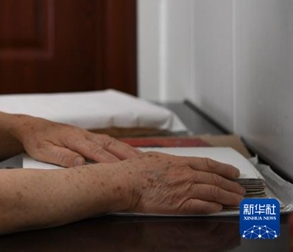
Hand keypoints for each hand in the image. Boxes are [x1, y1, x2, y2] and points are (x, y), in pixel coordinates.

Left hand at [14, 116, 140, 166]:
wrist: (32, 128)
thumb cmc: (36, 141)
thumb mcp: (43, 151)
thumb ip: (60, 156)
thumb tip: (79, 163)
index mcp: (73, 138)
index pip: (96, 152)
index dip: (111, 162)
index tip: (125, 172)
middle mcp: (83, 134)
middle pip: (109, 145)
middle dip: (127, 155)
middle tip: (145, 166)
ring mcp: (87, 134)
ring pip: (111, 142)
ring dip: (127, 150)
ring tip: (144, 161)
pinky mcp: (88, 136)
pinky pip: (108, 142)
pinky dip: (122, 147)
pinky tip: (131, 155)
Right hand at [117, 152, 244, 214]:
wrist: (125, 182)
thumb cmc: (133, 170)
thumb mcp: (153, 158)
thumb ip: (168, 162)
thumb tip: (174, 164)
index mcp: (178, 162)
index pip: (208, 164)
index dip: (223, 168)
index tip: (233, 172)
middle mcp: (185, 174)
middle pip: (215, 179)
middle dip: (231, 185)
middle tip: (240, 189)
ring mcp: (184, 189)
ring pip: (213, 192)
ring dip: (228, 197)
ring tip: (237, 201)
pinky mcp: (180, 204)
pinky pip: (202, 206)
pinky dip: (213, 206)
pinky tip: (219, 208)